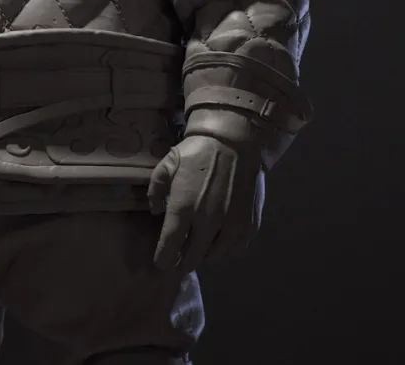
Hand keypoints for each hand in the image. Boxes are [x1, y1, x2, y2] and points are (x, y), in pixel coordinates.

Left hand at [147, 134, 264, 272]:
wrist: (235, 141)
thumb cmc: (197, 152)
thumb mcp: (167, 165)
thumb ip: (156, 191)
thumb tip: (156, 211)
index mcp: (184, 208)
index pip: (169, 247)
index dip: (163, 259)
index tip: (161, 263)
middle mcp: (207, 222)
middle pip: (192, 257)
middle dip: (182, 262)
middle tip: (178, 261)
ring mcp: (231, 225)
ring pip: (214, 256)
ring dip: (204, 255)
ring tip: (198, 249)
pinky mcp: (248, 224)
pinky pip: (235, 249)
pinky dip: (225, 250)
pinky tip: (218, 243)